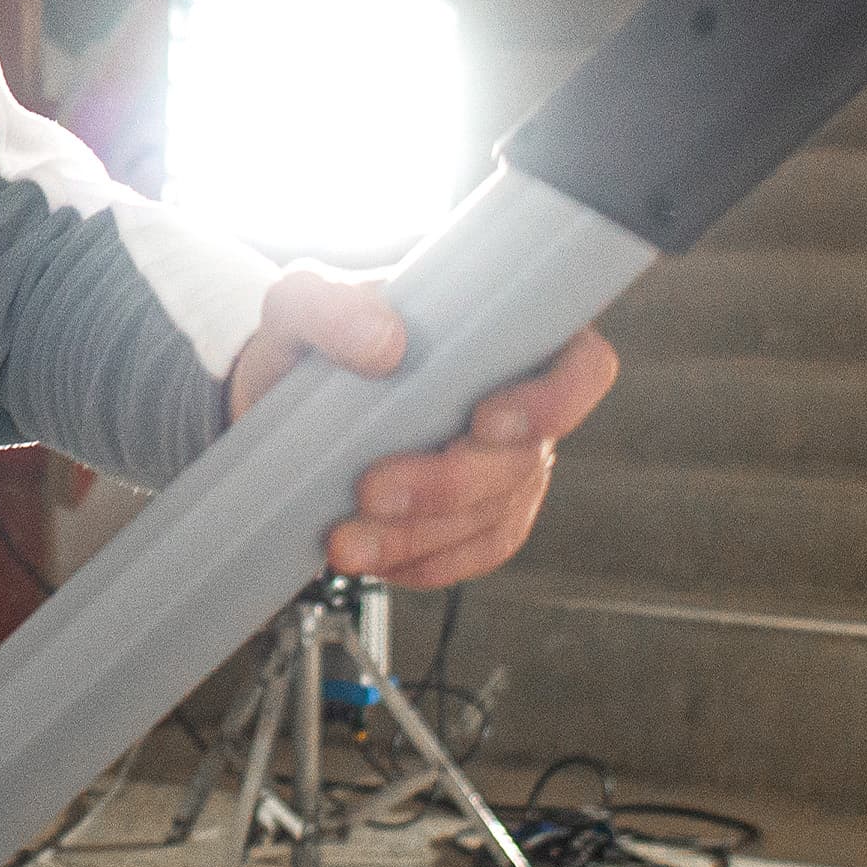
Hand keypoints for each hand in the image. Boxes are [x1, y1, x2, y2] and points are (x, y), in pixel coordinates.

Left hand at [227, 267, 617, 591]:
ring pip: (493, 516)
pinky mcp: (478, 517)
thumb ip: (331, 306)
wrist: (285, 404)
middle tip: (373, 490)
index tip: (484, 420)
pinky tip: (376, 556)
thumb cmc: (314, 343)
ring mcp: (504, 465)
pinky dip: (424, 562)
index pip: (581, 367)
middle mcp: (519, 401)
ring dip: (420, 536)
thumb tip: (386, 345)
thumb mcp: (301, 305)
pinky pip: (474, 554)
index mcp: (508, 334)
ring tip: (348, 539)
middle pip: (524, 459)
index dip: (555, 401)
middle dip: (450, 484)